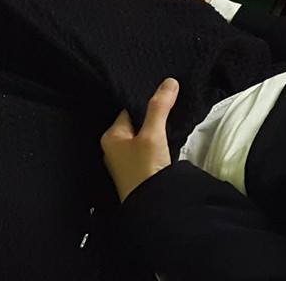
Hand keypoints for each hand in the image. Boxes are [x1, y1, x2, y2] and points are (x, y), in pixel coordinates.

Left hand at [100, 78, 178, 200]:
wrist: (150, 203)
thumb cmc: (144, 168)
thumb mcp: (153, 133)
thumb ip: (159, 107)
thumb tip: (169, 81)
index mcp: (111, 136)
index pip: (129, 109)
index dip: (147, 101)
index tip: (165, 94)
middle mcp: (115, 147)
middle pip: (137, 122)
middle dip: (154, 115)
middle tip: (173, 105)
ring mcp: (127, 159)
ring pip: (144, 135)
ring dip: (157, 130)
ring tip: (174, 120)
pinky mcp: (139, 169)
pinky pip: (148, 147)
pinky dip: (159, 142)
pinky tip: (170, 140)